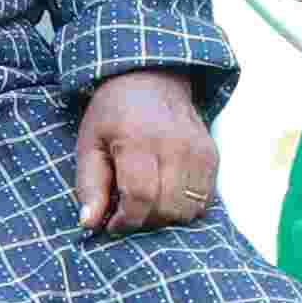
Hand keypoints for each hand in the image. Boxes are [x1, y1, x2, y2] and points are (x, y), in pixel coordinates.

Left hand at [71, 67, 214, 234]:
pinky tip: (166, 194)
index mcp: (137, 139)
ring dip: (166, 217)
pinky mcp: (212, 156)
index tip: (113, 224)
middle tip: (129, 211)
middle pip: (166, 208)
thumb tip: (90, 224)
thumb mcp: (89, 143)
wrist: (151, 78)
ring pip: (188, 210)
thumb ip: (89, 185)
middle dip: (145, 221)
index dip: (126, 221)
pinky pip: (205, 201)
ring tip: (148, 203)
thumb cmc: (113, 113)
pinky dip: (185, 207)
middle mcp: (174, 144)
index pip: (140, 197)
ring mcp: (198, 150)